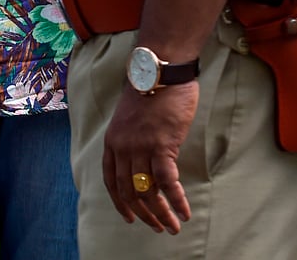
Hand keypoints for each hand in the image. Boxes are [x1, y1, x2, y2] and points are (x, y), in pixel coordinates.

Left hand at [102, 80, 198, 234]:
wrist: (160, 70)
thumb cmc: (151, 90)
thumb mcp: (132, 118)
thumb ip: (134, 140)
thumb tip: (148, 161)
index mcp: (112, 141)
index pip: (111, 180)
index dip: (120, 203)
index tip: (130, 218)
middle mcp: (122, 147)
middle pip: (128, 191)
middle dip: (143, 214)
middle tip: (157, 227)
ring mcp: (140, 147)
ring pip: (147, 191)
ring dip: (161, 213)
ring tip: (173, 227)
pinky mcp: (161, 145)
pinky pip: (168, 182)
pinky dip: (176, 201)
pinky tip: (184, 212)